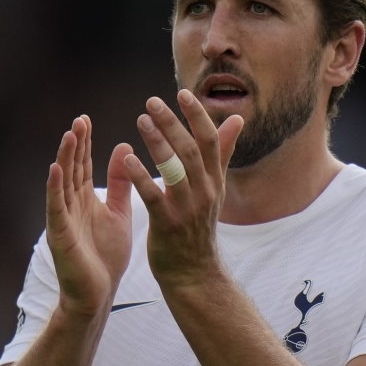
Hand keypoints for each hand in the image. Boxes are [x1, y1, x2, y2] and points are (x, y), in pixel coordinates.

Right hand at [45, 115, 133, 316]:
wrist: (99, 294)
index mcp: (84, 200)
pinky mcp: (60, 235)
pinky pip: (56, 208)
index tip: (86, 119)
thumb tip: (124, 147)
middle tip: (79, 119)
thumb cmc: (106, 256)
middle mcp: (71, 205)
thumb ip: (119, 183)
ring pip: (62, 183)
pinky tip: (55, 169)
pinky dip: (54, 188)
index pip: (83, 165)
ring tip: (70, 135)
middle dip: (75, 144)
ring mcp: (63, 219)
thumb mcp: (118, 213)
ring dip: (65, 159)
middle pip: (71, 168)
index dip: (84, 143)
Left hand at [124, 90, 242, 287]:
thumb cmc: (199, 225)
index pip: (210, 140)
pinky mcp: (168, 224)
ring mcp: (187, 208)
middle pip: (190, 149)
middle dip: (172, 123)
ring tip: (141, 120)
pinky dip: (141, 176)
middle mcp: (204, 191)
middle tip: (152, 102)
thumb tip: (237, 119)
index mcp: (214, 180)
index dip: (197, 115)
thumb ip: (223, 152)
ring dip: (158, 142)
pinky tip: (127, 159)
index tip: (182, 93)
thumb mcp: (215, 187)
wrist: (194, 272)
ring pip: (175, 169)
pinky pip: (154, 196)